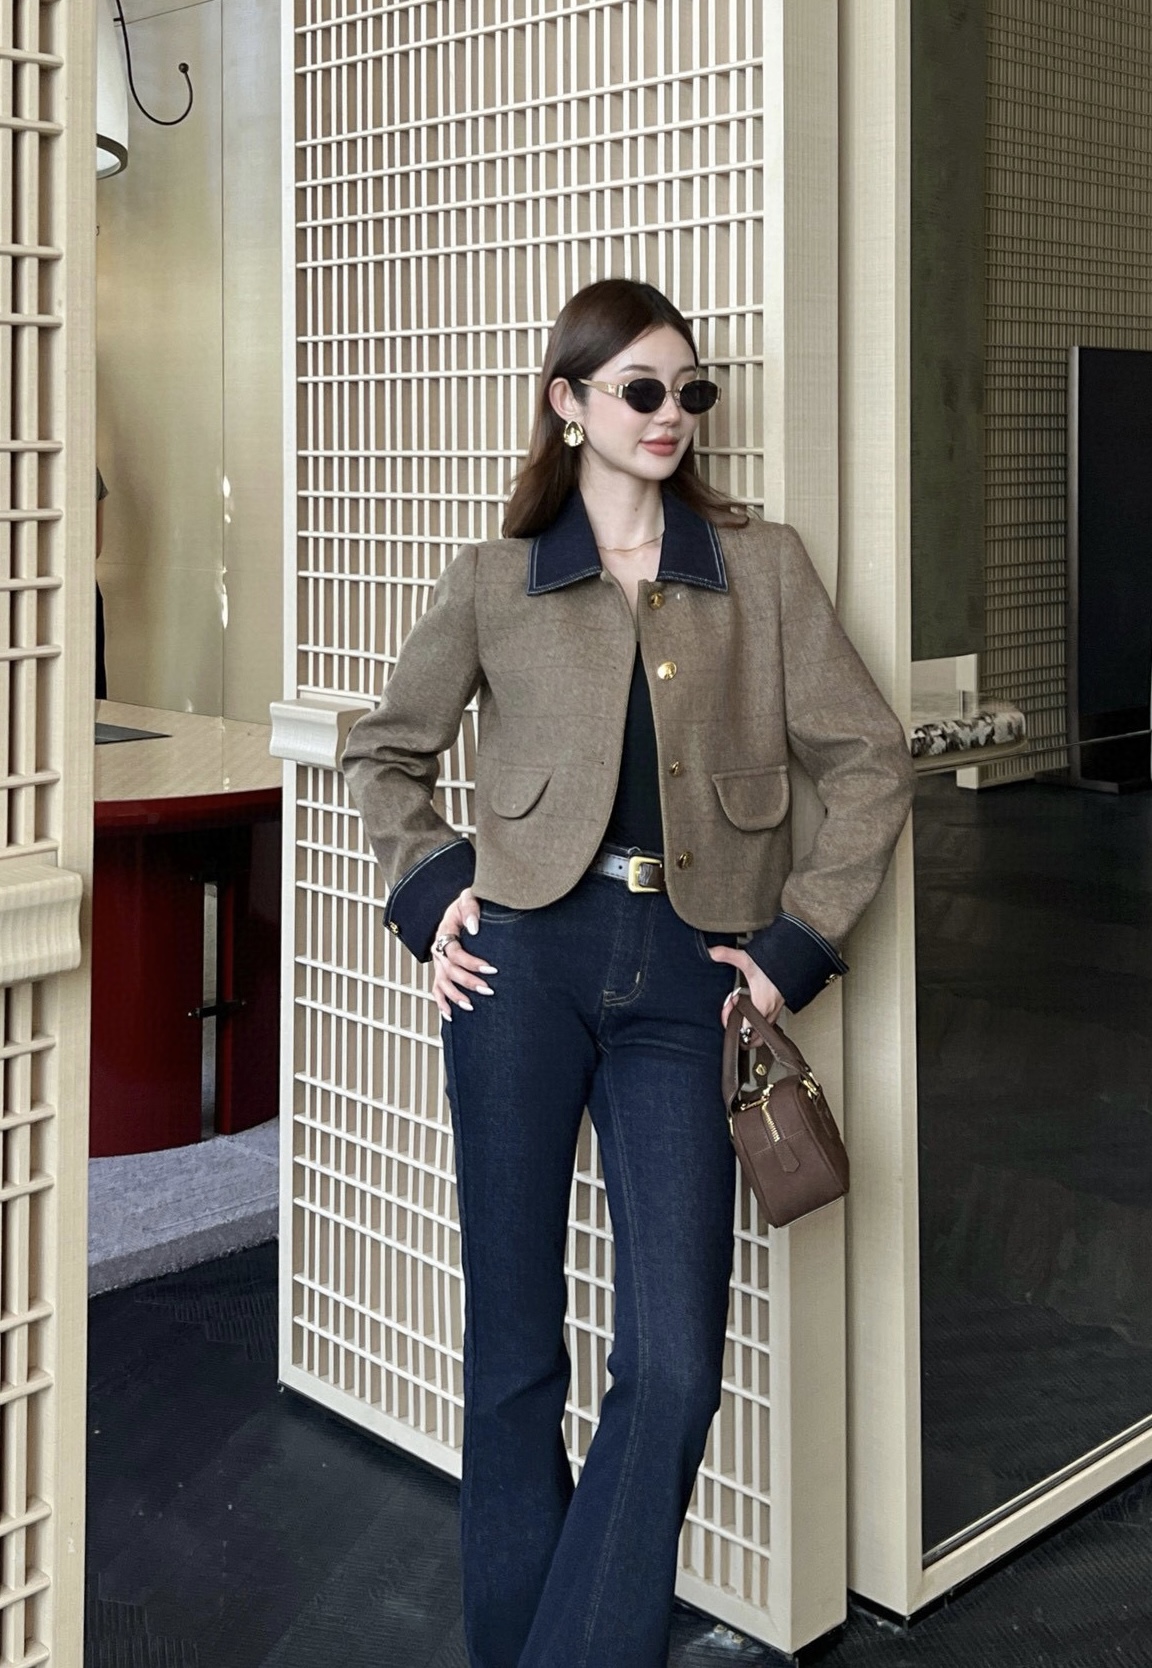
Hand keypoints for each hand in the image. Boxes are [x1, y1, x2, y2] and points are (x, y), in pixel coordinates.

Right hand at [431, 888, 497, 1021]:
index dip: (471, 962)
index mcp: (444, 932)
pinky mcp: (440, 970)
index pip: (454, 952)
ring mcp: (438, 962)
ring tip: (471, 1007)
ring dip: (456, 997)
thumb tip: (473, 928)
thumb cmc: (467, 904)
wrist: (460, 908)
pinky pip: (436, 990)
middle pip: (449, 971)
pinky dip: (442, 1003)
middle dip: (469, 982)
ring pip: (442, 984)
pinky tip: (450, 1015)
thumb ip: (471, 908)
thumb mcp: (468, 898)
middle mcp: (438, 949)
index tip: (491, 969)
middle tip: (489, 990)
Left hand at [707, 945, 784, 1029]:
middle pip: (750, 1035)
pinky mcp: (778, 1011)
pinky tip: (750, 1004)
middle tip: (732, 1009)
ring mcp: (775, 1014)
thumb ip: (727, 955)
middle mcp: (769, 1014)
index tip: (728, 1006)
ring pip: (758, 1032)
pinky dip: (755, 1019)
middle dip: (737, 1025)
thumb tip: (711, 953)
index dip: (731, 1021)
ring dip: (746, 1023)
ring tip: (740, 1007)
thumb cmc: (773, 964)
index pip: (744, 1030)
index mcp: (761, 1006)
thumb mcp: (747, 959)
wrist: (793, 961)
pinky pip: (764, 1024)